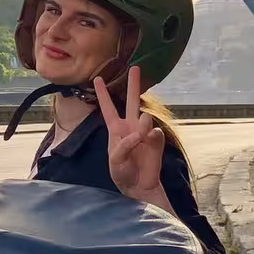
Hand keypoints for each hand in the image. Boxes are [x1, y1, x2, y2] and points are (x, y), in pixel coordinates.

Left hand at [95, 66, 172, 211]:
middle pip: (132, 101)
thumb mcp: (115, 160)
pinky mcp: (156, 140)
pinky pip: (155, 132)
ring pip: (145, 116)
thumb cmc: (122, 173)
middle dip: (134, 84)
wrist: (139, 186)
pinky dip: (151, 138)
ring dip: (141, 125)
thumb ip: (125, 144)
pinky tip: (148, 144)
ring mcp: (144, 132)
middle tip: (136, 67)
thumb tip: (141, 130)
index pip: (108, 108)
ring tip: (140, 136)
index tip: (96, 78)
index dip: (102, 94)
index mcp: (116, 129)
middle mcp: (130, 126)